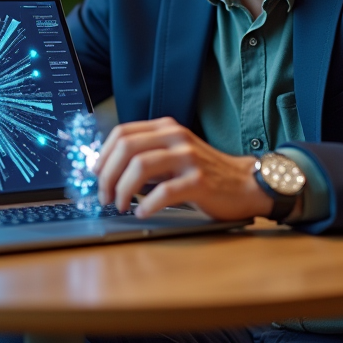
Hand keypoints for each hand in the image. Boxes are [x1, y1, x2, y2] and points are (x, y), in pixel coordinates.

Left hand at [93, 117, 271, 219]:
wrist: (246, 184)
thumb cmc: (205, 173)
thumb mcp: (174, 154)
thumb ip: (147, 155)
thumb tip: (108, 169)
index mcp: (166, 128)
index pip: (122, 132)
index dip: (103, 155)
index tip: (96, 175)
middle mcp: (176, 137)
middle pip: (127, 148)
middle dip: (107, 174)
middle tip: (104, 195)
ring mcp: (189, 158)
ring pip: (140, 166)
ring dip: (122, 189)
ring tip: (120, 205)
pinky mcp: (199, 181)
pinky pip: (164, 192)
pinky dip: (147, 205)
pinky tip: (143, 213)